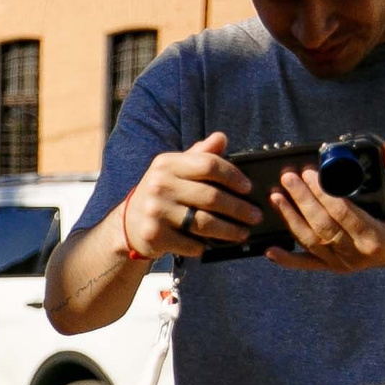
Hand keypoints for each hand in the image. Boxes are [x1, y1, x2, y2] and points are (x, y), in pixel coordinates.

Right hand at [118, 132, 260, 258]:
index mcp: (167, 164)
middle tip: (255, 216)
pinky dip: (206, 246)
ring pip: (204, 223)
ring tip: (244, 233)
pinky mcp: (154, 235)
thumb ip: (200, 154)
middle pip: (211, 196)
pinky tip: (215, 245)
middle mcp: (159, 185)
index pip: (208, 165)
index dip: (233, 176)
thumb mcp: (176, 169)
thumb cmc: (162, 193)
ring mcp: (155, 211)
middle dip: (238, 208)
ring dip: (229, 231)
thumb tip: (222, 138)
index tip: (249, 188)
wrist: (129, 223)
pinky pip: (190, 243)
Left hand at [265, 134, 384, 274]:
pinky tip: (268, 250)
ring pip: (310, 241)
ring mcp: (342, 264)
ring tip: (276, 197)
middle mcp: (356, 255)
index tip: (309, 173)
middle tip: (288, 178)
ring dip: (290, 219)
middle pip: (322, 225)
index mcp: (375, 237)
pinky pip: (306, 264)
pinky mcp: (333, 268)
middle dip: (302, 200)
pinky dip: (287, 259)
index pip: (343, 213)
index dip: (323, 193)